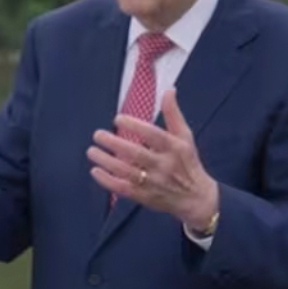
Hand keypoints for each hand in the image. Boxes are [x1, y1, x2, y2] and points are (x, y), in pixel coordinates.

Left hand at [88, 88, 220, 229]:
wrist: (196, 198)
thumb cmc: (187, 162)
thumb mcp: (185, 137)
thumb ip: (174, 114)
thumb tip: (169, 90)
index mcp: (174, 148)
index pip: (153, 135)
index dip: (135, 126)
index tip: (118, 118)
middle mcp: (164, 165)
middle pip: (137, 154)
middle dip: (115, 143)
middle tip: (97, 134)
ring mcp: (153, 182)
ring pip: (126, 172)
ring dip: (107, 161)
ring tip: (91, 151)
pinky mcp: (145, 196)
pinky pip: (123, 188)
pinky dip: (108, 181)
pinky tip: (95, 171)